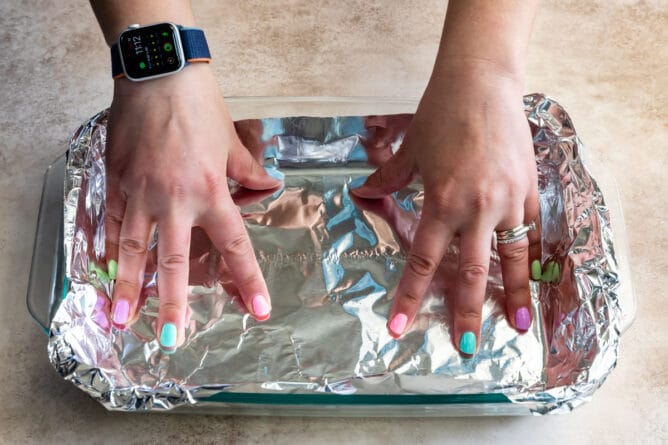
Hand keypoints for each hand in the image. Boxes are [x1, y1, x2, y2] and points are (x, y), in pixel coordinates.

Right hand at [104, 64, 281, 352]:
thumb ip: (248, 172)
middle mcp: (175, 200)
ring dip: (126, 286)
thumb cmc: (200, 106)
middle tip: (171, 339)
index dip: (247, 281)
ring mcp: (141, 192)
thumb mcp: (232, 142)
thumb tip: (268, 186)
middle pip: (175, 261)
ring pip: (132, 248)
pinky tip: (102, 270)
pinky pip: (112, 221)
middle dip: (173, 303)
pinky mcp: (116, 181)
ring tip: (120, 319)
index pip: (234, 246)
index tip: (258, 310)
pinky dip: (107, 248)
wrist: (158, 75)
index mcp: (211, 192)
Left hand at [351, 61, 538, 354]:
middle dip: (466, 312)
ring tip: (517, 326)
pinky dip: (529, 257)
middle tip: (465, 346)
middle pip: (470, 272)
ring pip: (510, 258)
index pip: (422, 261)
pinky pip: (530, 231)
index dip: (409, 297)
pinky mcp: (529, 189)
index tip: (399, 327)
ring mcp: (508, 201)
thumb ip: (388, 180)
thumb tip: (364, 195)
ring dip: (512, 295)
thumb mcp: (410, 150)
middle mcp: (477, 209)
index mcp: (442, 201)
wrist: (482, 82)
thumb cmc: (441, 113)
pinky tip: (531, 278)